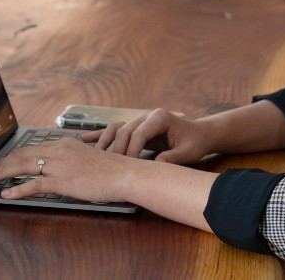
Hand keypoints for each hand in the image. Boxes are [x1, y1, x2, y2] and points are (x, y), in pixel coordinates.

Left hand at [0, 137, 138, 203]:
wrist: (123, 174)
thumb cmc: (111, 170)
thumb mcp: (87, 158)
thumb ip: (71, 160)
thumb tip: (59, 169)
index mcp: (64, 144)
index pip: (33, 148)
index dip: (15, 155)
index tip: (4, 161)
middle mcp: (59, 151)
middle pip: (23, 154)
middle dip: (4, 163)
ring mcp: (59, 165)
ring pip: (24, 166)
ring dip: (4, 172)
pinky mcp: (62, 180)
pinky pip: (34, 185)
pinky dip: (18, 189)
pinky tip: (7, 194)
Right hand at [83, 108, 214, 164]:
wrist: (199, 133)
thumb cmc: (195, 142)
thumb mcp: (188, 152)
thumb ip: (173, 158)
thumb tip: (157, 166)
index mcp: (160, 117)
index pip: (139, 133)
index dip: (131, 150)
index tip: (128, 167)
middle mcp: (147, 115)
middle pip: (124, 130)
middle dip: (117, 150)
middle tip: (112, 168)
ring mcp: (140, 119)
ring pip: (116, 128)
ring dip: (104, 141)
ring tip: (93, 154)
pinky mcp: (136, 126)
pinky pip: (116, 129)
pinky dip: (101, 134)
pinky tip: (85, 139)